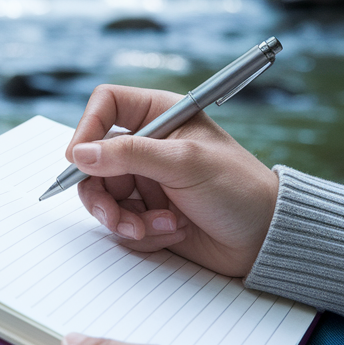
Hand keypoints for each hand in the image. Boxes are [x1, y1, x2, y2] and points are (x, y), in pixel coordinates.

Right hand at [68, 84, 279, 276]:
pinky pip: (122, 223)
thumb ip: (129, 155)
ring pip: (104, 197)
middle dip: (101, 193)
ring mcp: (147, 181)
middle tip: (113, 216)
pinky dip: (143, 233)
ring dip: (124, 218)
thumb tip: (81, 153)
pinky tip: (175, 231)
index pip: (106, 106)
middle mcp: (149, 146)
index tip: (79, 159)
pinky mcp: (149, 213)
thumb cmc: (238, 188)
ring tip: (153, 228)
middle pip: (94, 160)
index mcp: (161, 116)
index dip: (87, 129)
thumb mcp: (183, 163)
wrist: (264, 238)